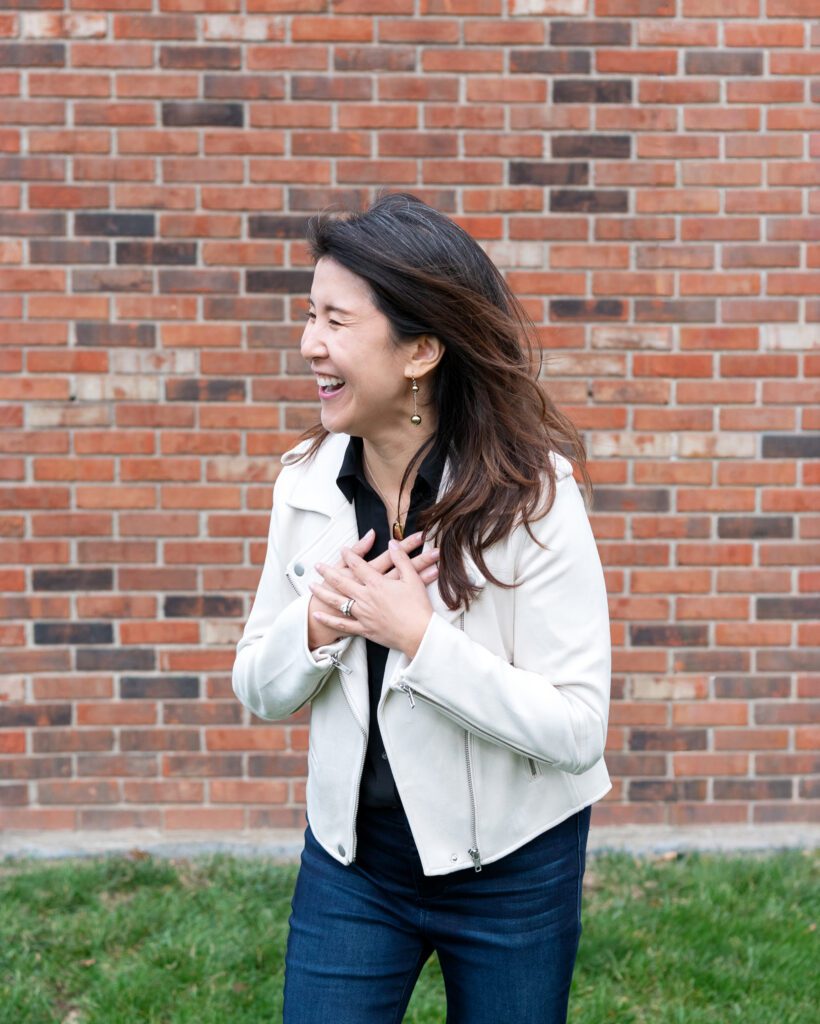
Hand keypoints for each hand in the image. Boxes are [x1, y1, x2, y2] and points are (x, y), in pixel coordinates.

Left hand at [311, 539, 436, 659]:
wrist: (419, 634)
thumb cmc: (418, 607)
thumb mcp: (413, 579)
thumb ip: (401, 559)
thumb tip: (392, 544)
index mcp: (377, 584)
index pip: (358, 565)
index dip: (349, 556)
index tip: (342, 550)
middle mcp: (366, 598)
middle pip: (342, 582)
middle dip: (328, 572)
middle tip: (318, 566)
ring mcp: (363, 614)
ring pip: (337, 601)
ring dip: (322, 593)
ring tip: (311, 587)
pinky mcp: (364, 629)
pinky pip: (342, 624)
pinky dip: (328, 619)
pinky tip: (318, 615)